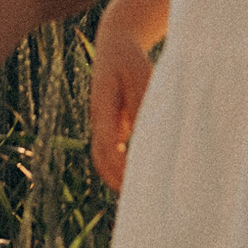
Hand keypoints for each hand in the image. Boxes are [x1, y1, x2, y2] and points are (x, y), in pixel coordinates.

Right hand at [90, 22, 154, 189]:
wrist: (115, 46)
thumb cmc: (130, 59)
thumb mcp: (140, 75)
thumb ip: (142, 104)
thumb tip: (148, 134)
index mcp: (102, 109)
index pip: (106, 146)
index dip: (118, 167)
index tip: (134, 182)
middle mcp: (99, 121)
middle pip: (100, 159)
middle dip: (116, 180)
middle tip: (138, 201)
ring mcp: (104, 125)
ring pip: (105, 159)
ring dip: (118, 177)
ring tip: (142, 195)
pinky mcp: (112, 126)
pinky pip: (114, 153)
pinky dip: (123, 167)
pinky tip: (142, 177)